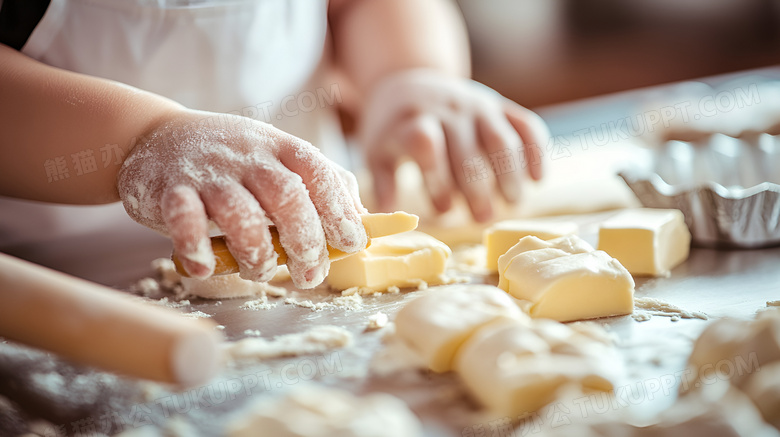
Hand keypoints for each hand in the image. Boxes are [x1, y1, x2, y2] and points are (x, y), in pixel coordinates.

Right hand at [118, 110, 366, 288]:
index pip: (317, 173)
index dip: (339, 210)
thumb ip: (322, 183)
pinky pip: (183, 218)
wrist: (156, 136)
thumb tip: (362, 219)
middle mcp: (247, 156)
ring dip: (256, 252)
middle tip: (311, 274)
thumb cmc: (232, 160)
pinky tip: (206, 266)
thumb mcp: (280, 158)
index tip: (352, 244)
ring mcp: (207, 171)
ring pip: (239, 212)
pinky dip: (196, 246)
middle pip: (286, 194)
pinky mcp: (169, 189)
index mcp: (279, 147)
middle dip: (305, 240)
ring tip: (261, 271)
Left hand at [359, 69, 548, 221]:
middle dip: (478, 189)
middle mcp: (449, 111)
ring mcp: (478, 106)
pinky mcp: (500, 105)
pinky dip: (537, 151)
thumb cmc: (394, 129)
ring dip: (510, 174)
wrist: (411, 83)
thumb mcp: (377, 152)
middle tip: (483, 219)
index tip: (443, 210)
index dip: (436, 180)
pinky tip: (539, 179)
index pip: (426, 147)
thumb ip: (382, 184)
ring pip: (501, 140)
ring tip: (513, 202)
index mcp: (415, 121)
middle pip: (468, 152)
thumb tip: (384, 218)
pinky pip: (526, 125)